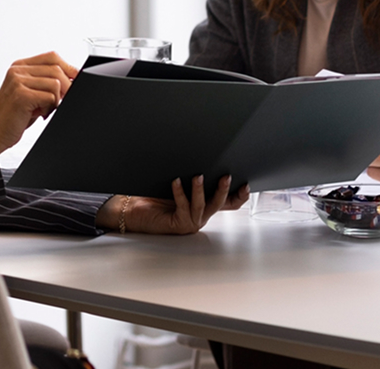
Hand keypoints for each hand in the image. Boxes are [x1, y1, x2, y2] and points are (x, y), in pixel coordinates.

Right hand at [0, 52, 79, 153]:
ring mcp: (18, 81)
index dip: (69, 68)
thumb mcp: (29, 94)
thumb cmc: (12, 116)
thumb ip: (45, 83)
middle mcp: (17, 70)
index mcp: (20, 66)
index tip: (77, 79)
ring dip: (56, 100)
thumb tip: (72, 79)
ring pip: (56, 83)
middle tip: (60, 102)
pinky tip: (39, 114)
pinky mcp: (21, 95)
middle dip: (67, 87)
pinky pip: (50, 96)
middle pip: (57, 69)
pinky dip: (50, 108)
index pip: (52, 57)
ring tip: (44, 110)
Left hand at [95, 176, 246, 234]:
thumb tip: (202, 156)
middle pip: (219, 204)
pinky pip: (182, 206)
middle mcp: (200, 216)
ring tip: (197, 176)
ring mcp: (191, 221)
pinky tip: (176, 181)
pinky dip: (179, 192)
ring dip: (200, 190)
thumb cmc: (155, 196)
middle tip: (225, 176)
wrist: (134, 211)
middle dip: (224, 190)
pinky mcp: (178, 224)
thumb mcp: (179, 183)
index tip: (246, 184)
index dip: (239, 196)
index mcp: (204, 206)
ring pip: (202, 206)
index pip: (228, 203)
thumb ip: (192, 177)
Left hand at [367, 128, 379, 196]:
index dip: (364, 131)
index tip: (361, 133)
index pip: (376, 127)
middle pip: (368, 142)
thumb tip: (366, 125)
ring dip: (369, 159)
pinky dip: (373, 171)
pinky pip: (370, 171)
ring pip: (366, 157)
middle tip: (369, 149)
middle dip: (365, 146)